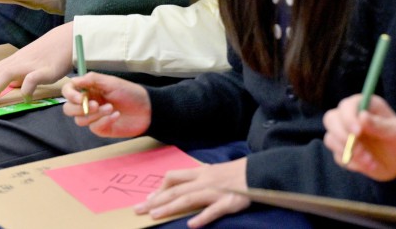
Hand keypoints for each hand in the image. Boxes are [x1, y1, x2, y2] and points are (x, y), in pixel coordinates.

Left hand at [0, 23, 73, 106]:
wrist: (67, 38)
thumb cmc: (49, 52)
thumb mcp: (29, 64)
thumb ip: (18, 75)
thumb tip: (8, 87)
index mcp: (14, 62)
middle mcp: (18, 62)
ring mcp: (31, 65)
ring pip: (7, 74)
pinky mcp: (45, 70)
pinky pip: (32, 79)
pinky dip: (26, 88)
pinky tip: (25, 98)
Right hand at [62, 72, 151, 137]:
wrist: (147, 110)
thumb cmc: (130, 93)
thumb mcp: (111, 82)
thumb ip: (92, 79)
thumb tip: (74, 80)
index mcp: (89, 89)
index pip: (68, 91)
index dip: (70, 95)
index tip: (80, 98)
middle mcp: (88, 103)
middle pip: (68, 108)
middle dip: (80, 108)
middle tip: (96, 105)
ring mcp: (93, 117)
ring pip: (79, 120)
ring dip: (95, 115)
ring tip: (111, 108)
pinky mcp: (100, 128)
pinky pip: (93, 127)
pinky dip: (104, 121)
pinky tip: (116, 116)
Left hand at [134, 159, 249, 227]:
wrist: (258, 173)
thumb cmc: (234, 174)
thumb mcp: (212, 172)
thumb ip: (196, 179)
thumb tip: (180, 187)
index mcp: (199, 173)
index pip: (173, 177)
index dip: (159, 188)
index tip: (148, 199)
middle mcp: (204, 181)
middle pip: (175, 190)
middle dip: (155, 200)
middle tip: (138, 210)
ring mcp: (215, 192)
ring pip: (189, 199)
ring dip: (170, 207)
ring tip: (155, 216)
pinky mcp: (229, 203)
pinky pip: (214, 211)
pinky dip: (202, 217)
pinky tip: (191, 225)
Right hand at [322, 94, 395, 180]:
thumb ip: (380, 125)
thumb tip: (362, 116)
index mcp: (365, 105)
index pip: (346, 106)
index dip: (348, 118)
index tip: (358, 132)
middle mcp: (350, 116)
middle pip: (331, 120)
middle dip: (343, 137)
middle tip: (360, 151)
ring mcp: (344, 133)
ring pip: (331, 139)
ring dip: (350, 153)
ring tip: (370, 161)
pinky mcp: (343, 150)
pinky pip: (338, 156)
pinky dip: (352, 163)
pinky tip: (368, 164)